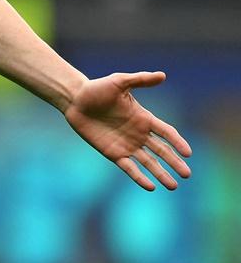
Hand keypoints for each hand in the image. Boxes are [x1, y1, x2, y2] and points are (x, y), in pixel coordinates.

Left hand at [64, 71, 191, 190]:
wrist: (75, 100)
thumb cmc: (97, 88)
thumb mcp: (119, 81)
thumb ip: (140, 80)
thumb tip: (162, 75)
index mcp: (144, 118)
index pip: (167, 132)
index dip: (178, 142)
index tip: (188, 153)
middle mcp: (139, 134)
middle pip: (162, 151)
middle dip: (175, 163)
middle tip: (187, 175)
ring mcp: (127, 145)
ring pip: (149, 162)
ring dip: (161, 174)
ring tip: (173, 186)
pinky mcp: (113, 153)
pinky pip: (129, 168)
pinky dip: (139, 177)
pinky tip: (150, 187)